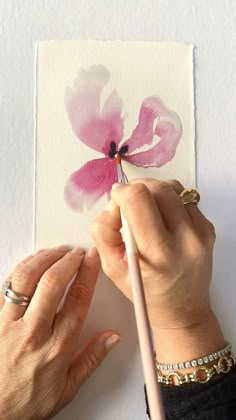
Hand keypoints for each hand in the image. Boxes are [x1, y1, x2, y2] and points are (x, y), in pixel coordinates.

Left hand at [0, 246, 119, 419]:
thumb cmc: (25, 403)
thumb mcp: (67, 389)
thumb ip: (91, 359)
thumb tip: (112, 337)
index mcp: (56, 348)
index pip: (77, 301)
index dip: (87, 274)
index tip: (92, 260)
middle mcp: (33, 333)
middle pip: (52, 283)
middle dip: (68, 260)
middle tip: (77, 252)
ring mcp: (9, 325)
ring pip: (26, 280)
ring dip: (44, 259)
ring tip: (57, 251)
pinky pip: (6, 286)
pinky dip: (21, 269)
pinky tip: (31, 263)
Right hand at [92, 179, 223, 362]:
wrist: (183, 309)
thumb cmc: (146, 292)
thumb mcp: (111, 268)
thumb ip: (104, 232)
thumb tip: (112, 204)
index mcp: (158, 253)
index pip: (137, 199)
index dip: (121, 194)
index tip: (116, 202)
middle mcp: (185, 239)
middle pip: (157, 187)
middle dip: (136, 189)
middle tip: (128, 205)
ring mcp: (201, 231)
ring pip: (172, 187)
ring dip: (153, 192)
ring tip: (146, 211)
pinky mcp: (209, 227)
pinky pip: (185, 197)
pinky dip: (169, 199)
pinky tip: (162, 218)